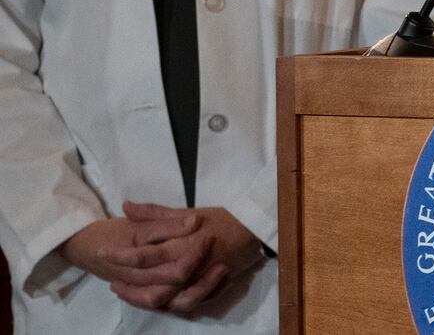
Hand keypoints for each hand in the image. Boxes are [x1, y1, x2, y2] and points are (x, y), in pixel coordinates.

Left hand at [111, 203, 264, 312]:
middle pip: (147, 284)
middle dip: (125, 283)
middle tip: (110, 278)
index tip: (102, 251)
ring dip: (139, 298)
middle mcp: (185, 268)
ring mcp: (194, 283)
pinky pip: (178, 305)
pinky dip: (161, 304)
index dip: (119, 255)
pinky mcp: (203, 292)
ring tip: (125, 291)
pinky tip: (150, 298)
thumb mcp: (189, 211)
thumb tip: (126, 205)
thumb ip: (156, 213)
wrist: (253, 232)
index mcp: (180, 245)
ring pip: (161, 300)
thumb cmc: (221, 219)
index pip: (142, 255)